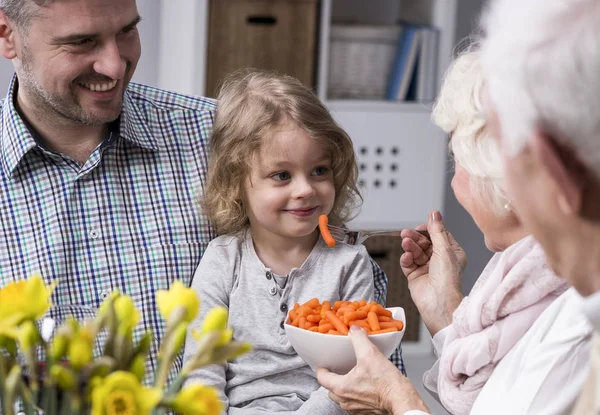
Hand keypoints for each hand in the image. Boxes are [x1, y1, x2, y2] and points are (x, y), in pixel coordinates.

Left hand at [316, 326, 428, 413]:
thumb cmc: (386, 383)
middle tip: (337, 368)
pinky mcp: (365, 411)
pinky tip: (364, 385)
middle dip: (332, 378)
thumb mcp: (370, 354)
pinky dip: (355, 394)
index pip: (322, 377)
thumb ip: (359, 339)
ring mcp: (355, 408)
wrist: (402, 399)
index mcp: (342, 387)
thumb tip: (354, 330)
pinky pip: (354, 402)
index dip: (321, 368)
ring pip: (342, 397)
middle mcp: (345, 400)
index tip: (324, 362)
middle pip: (330, 389)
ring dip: (343, 387)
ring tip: (351, 376)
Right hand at [400, 211, 465, 334]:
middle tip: (406, 234)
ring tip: (405, 244)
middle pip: (424, 243)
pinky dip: (406, 259)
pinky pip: (408, 263)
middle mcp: (440, 260)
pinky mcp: (415, 276)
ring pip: (415, 251)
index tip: (420, 227)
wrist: (438, 302)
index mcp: (452, 253)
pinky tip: (407, 257)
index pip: (438, 236)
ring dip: (410, 247)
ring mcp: (427, 268)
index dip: (428, 230)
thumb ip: (437, 231)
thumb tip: (435, 213)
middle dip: (415, 238)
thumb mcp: (444, 249)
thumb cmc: (448, 280)